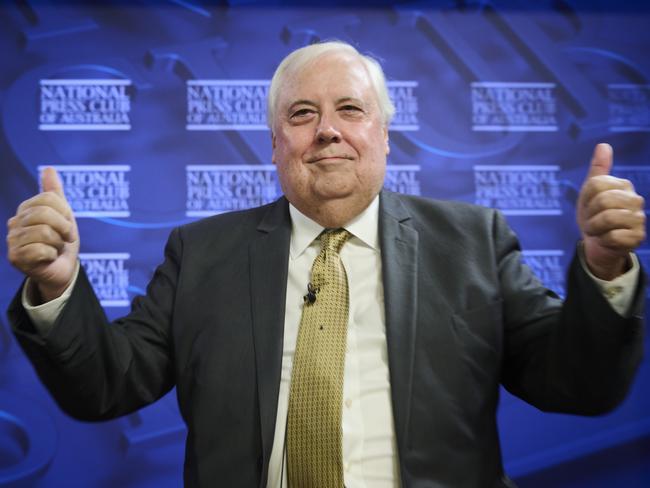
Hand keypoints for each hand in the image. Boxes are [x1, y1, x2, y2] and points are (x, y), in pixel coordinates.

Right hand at [7, 167, 79, 301]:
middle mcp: (15, 223)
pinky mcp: (15, 258)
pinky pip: (41, 250)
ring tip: (55, 248)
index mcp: (26, 209)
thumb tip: (49, 168)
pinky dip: (52, 255)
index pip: (49, 199)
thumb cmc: (62, 241)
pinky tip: (48, 258)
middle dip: (64, 228)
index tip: (68, 225)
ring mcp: (13, 241)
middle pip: (45, 214)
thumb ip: (55, 193)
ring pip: (44, 233)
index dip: (65, 213)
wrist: (63, 269)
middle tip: (66, 238)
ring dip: (58, 243)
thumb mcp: (64, 215)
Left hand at [577, 143, 644, 279]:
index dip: (585, 198)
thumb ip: (598, 169)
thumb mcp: (590, 192)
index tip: (588, 206)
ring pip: (607, 219)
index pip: (595, 184)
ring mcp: (639, 219)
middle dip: (589, 214)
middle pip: (602, 201)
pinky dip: (602, 240)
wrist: (598, 242)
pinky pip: (612, 236)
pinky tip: (607, 239)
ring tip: (598, 230)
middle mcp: (636, 200)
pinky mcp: (638, 237)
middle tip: (592, 221)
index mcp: (624, 185)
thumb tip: (603, 145)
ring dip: (594, 228)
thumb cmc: (594, 215)